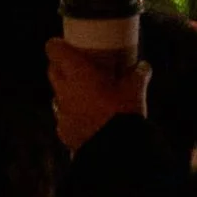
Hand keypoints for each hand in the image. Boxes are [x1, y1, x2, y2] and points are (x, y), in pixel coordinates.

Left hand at [44, 36, 149, 155]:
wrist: (115, 152)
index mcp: (77, 72)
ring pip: (57, 96)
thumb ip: (138, 73)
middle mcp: (64, 90)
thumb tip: (144, 66)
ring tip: (84, 95)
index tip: (66, 44)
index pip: (54, 49)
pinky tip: (87, 120)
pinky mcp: (64, 134)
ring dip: (67, 93)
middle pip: (52, 71)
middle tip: (78, 67)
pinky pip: (64, 120)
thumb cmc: (122, 113)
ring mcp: (62, 113)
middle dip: (61, 67)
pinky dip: (72, 117)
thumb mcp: (135, 89)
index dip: (58, 45)